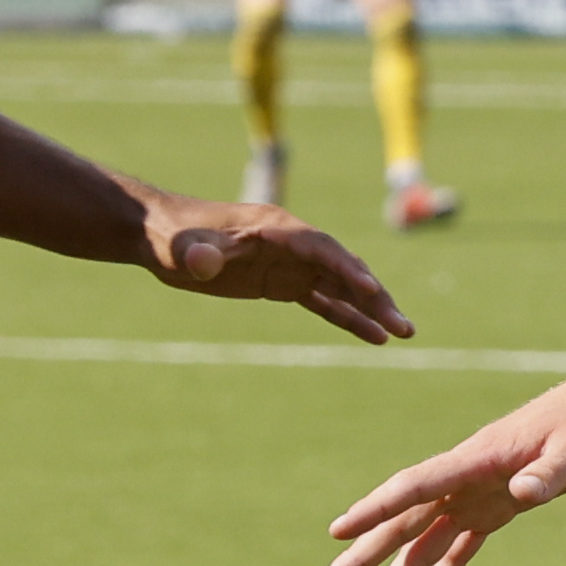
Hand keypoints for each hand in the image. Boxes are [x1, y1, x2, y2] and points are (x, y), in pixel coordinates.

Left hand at [147, 196, 413, 344]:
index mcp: (276, 229)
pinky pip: (324, 301)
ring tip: (403, 334)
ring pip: (341, 286)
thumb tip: (203, 262)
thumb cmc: (171, 236)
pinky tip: (373, 336)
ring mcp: (291, 264)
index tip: (371, 291)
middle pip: (344, 268)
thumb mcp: (181, 247)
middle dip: (375, 296)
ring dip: (371, 308)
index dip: (347, 268)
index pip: (322, 248)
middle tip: (404, 326)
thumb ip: (197, 253)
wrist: (161, 236)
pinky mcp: (283, 283)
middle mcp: (293, 244)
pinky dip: (348, 317)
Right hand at [314, 378, 565, 565]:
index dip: (375, 509)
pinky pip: (459, 549)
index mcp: (477, 459)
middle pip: (402, 523)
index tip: (337, 532)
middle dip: (361, 558)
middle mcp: (466, 479)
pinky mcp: (497, 506)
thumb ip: (549, 474)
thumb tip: (524, 493)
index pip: (415, 487)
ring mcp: (477, 494)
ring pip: (422, 544)